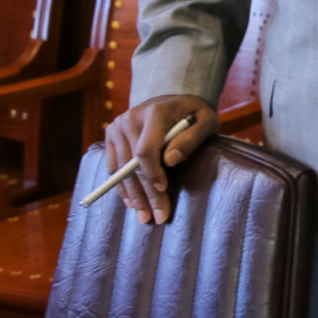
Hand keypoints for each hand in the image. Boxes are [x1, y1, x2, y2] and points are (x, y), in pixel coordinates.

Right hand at [103, 94, 217, 225]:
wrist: (173, 100)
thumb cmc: (194, 113)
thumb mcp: (206, 121)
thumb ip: (192, 138)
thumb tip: (171, 160)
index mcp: (154, 112)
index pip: (146, 150)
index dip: (153, 173)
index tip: (164, 190)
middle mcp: (130, 118)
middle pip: (133, 165)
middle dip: (146, 194)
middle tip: (158, 217)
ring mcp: (117, 126)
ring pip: (121, 170)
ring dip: (133, 196)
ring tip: (145, 216)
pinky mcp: (111, 135)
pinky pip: (113, 167)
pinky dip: (123, 187)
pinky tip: (133, 203)